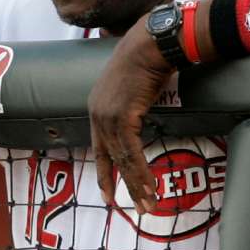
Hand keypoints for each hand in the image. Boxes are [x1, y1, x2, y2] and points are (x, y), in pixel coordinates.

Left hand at [87, 13, 175, 214]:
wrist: (150, 43)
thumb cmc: (147, 59)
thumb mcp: (133, 86)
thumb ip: (131, 104)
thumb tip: (141, 112)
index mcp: (97, 109)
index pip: (100, 148)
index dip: (105, 173)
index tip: (107, 194)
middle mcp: (97, 115)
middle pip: (111, 159)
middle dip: (123, 186)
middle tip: (136, 207)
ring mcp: (107, 116)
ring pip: (122, 160)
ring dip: (137, 184)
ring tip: (149, 204)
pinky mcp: (122, 117)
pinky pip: (132, 153)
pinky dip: (141, 172)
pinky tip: (151, 187)